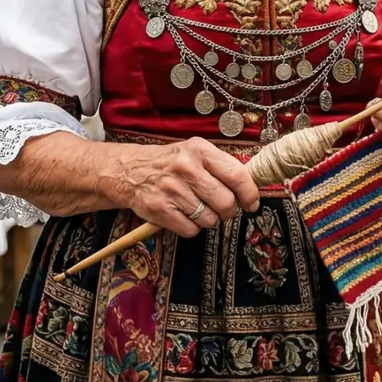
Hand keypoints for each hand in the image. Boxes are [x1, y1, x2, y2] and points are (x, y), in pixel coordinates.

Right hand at [109, 138, 260, 238]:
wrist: (130, 171)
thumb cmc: (171, 163)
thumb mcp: (195, 152)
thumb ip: (222, 166)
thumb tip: (251, 188)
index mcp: (199, 150)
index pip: (236, 175)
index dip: (249, 193)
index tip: (252, 203)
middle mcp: (186, 168)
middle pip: (225, 202)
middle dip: (228, 211)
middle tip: (222, 208)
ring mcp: (172, 190)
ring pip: (209, 220)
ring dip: (208, 219)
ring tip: (196, 208)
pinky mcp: (160, 209)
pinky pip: (191, 230)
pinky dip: (191, 228)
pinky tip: (183, 215)